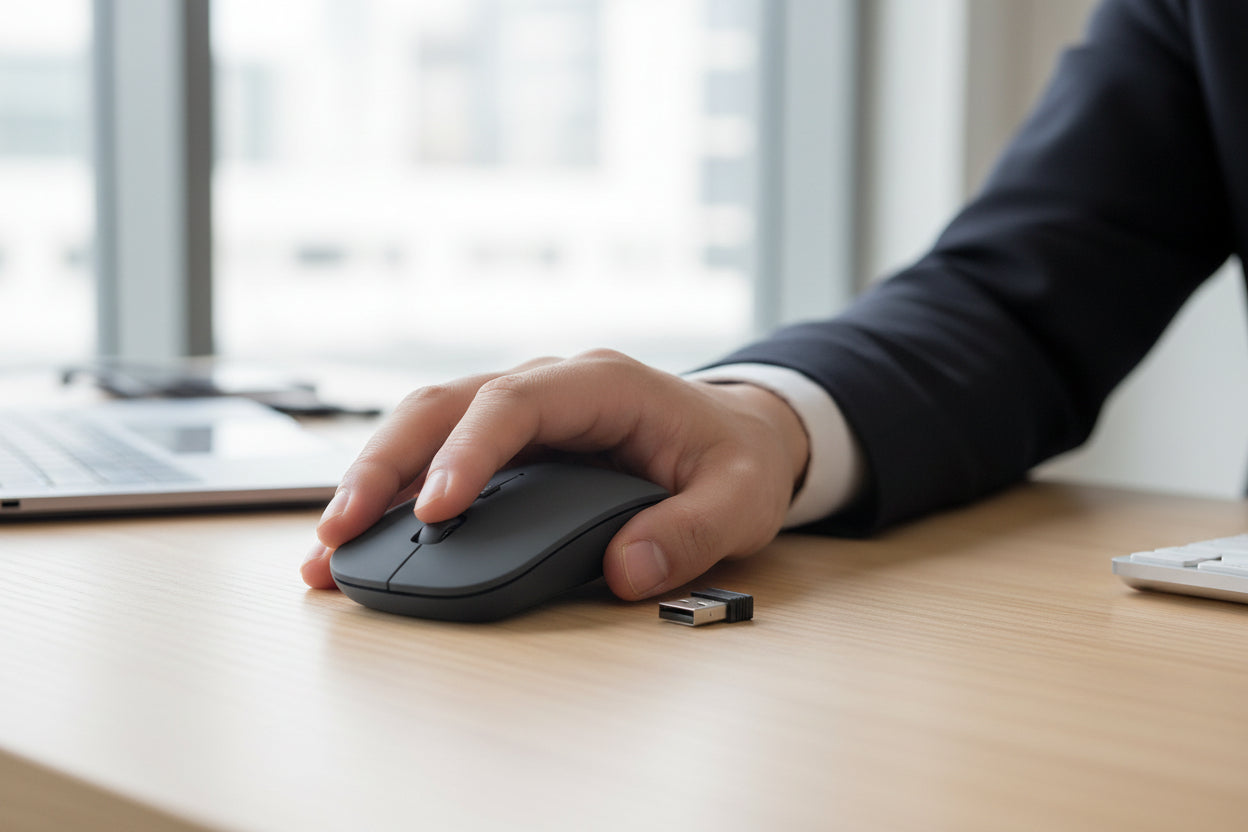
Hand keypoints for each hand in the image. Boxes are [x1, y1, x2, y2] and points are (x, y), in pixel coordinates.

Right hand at [302, 349, 809, 599]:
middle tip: (339, 533)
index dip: (468, 453)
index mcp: (602, 383)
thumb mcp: (741, 496)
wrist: (738, 433)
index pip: (515, 403)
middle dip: (384, 465)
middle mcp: (549, 386)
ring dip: (372, 479)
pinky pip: (437, 454)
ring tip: (326, 549)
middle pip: (444, 404)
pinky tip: (360, 539)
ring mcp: (522, 411)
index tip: (436, 512)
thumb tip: (627, 570)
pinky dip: (394, 494)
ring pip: (425, 423)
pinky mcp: (508, 444)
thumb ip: (693, 532)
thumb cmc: (736, 457)